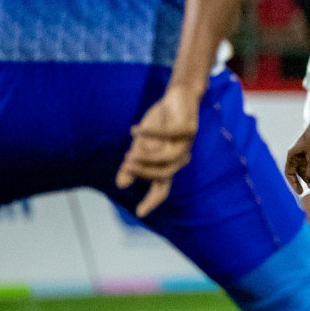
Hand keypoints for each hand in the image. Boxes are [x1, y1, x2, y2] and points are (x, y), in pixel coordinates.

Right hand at [116, 83, 200, 217]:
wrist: (178, 97)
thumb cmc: (160, 123)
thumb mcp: (142, 145)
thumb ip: (133, 164)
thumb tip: (122, 184)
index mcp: (169, 164)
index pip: (162, 188)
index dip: (152, 201)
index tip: (140, 213)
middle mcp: (180, 157)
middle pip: (163, 174)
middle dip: (143, 171)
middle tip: (126, 164)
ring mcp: (186, 144)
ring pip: (167, 157)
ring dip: (147, 156)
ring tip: (130, 152)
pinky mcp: (188, 128)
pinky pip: (168, 134)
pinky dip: (150, 132)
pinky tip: (134, 130)